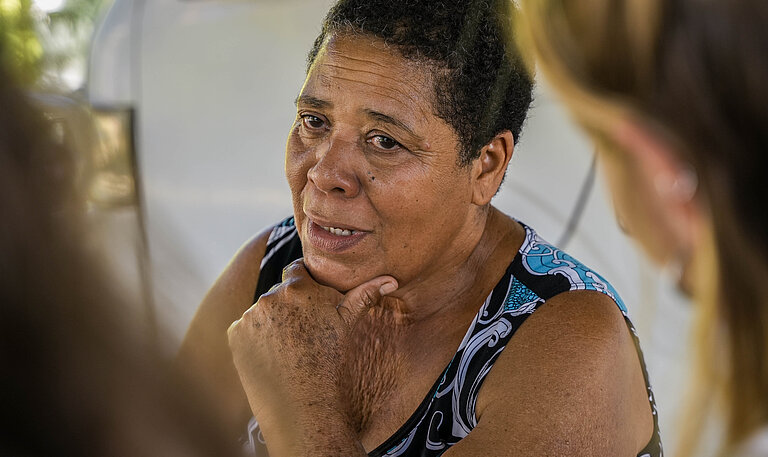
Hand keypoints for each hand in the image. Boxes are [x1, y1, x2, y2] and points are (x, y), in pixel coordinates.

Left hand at [227, 258, 398, 455]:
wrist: (304, 402)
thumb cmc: (331, 360)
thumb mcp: (348, 323)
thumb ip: (365, 295)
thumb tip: (390, 280)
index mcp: (298, 288)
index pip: (297, 271)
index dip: (305, 285)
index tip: (310, 302)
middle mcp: (270, 296)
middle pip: (280, 292)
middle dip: (289, 305)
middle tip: (303, 329)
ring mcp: (250, 316)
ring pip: (263, 311)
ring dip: (271, 321)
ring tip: (288, 345)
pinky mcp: (235, 335)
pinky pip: (246, 329)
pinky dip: (255, 338)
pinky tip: (271, 354)